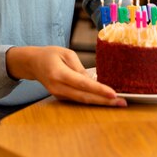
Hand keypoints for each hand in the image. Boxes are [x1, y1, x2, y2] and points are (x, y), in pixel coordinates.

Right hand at [6, 45, 126, 106]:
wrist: (33, 63)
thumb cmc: (50, 54)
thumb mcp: (66, 53)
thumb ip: (79, 67)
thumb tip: (93, 81)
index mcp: (59, 73)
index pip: (82, 84)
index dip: (99, 89)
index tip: (113, 93)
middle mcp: (58, 87)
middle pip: (85, 97)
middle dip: (105, 101)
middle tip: (122, 103)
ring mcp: (59, 95)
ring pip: (83, 101)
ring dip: (101, 103)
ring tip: (118, 103)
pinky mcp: (61, 97)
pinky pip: (79, 100)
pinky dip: (93, 100)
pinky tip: (105, 100)